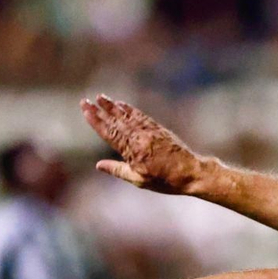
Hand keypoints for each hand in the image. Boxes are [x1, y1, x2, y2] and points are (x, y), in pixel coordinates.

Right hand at [80, 95, 211, 195]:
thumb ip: (118, 170)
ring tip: (101, 97)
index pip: (110, 133)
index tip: (86, 111)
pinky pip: (141, 116)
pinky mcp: (158, 129)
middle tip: (85, 100)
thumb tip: (98, 165)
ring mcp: (150, 132)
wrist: (192, 173)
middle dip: (100, 110)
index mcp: (133, 152)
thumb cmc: (166, 181)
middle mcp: (140, 138)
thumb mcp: (140, 180)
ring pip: (127, 116)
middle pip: (115, 122)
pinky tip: (121, 104)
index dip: (96, 122)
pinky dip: (130, 109)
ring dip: (113, 106)